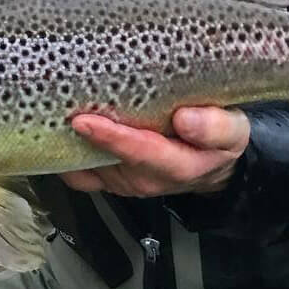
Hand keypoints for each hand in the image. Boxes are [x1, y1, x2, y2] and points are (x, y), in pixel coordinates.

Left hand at [59, 106, 249, 197]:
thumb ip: (216, 127)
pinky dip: (66, 156)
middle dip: (83, 137)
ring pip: (89, 167)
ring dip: (71, 144)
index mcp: (179, 166)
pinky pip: (80, 174)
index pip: (142, 153)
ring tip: (55, 111)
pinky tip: (58, 131)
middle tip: (62, 107)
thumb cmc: (217, 142)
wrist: (210, 163)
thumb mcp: (233, 131)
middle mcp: (147, 178)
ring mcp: (124, 181)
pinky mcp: (110, 179)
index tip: (87, 121)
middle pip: (108, 160)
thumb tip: (186, 119)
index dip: (114, 138)